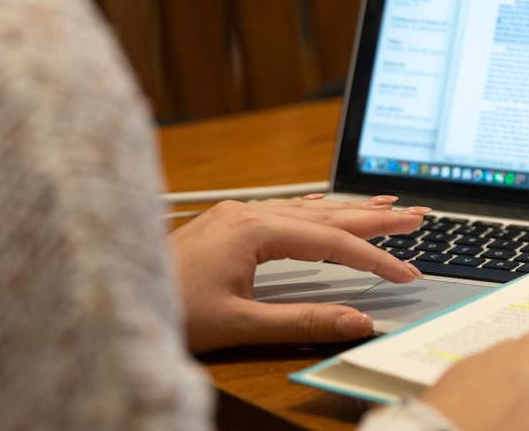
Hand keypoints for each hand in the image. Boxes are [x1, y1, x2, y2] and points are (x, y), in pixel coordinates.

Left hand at [169, 195, 429, 352]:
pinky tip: (328, 210)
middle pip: (325, 214)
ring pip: (307, 209)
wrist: (112, 298)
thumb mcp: (239, 325)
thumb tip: (354, 321)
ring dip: (349, 209)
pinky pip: (284, 211)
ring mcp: (235, 215)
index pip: (331, 243)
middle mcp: (246, 213)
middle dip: (374, 215)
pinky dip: (317, 212)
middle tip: (416, 215)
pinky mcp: (226, 224)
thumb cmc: (165, 309)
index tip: (406, 273)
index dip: (374, 258)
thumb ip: (302, 321)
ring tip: (386, 204)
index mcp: (252, 229)